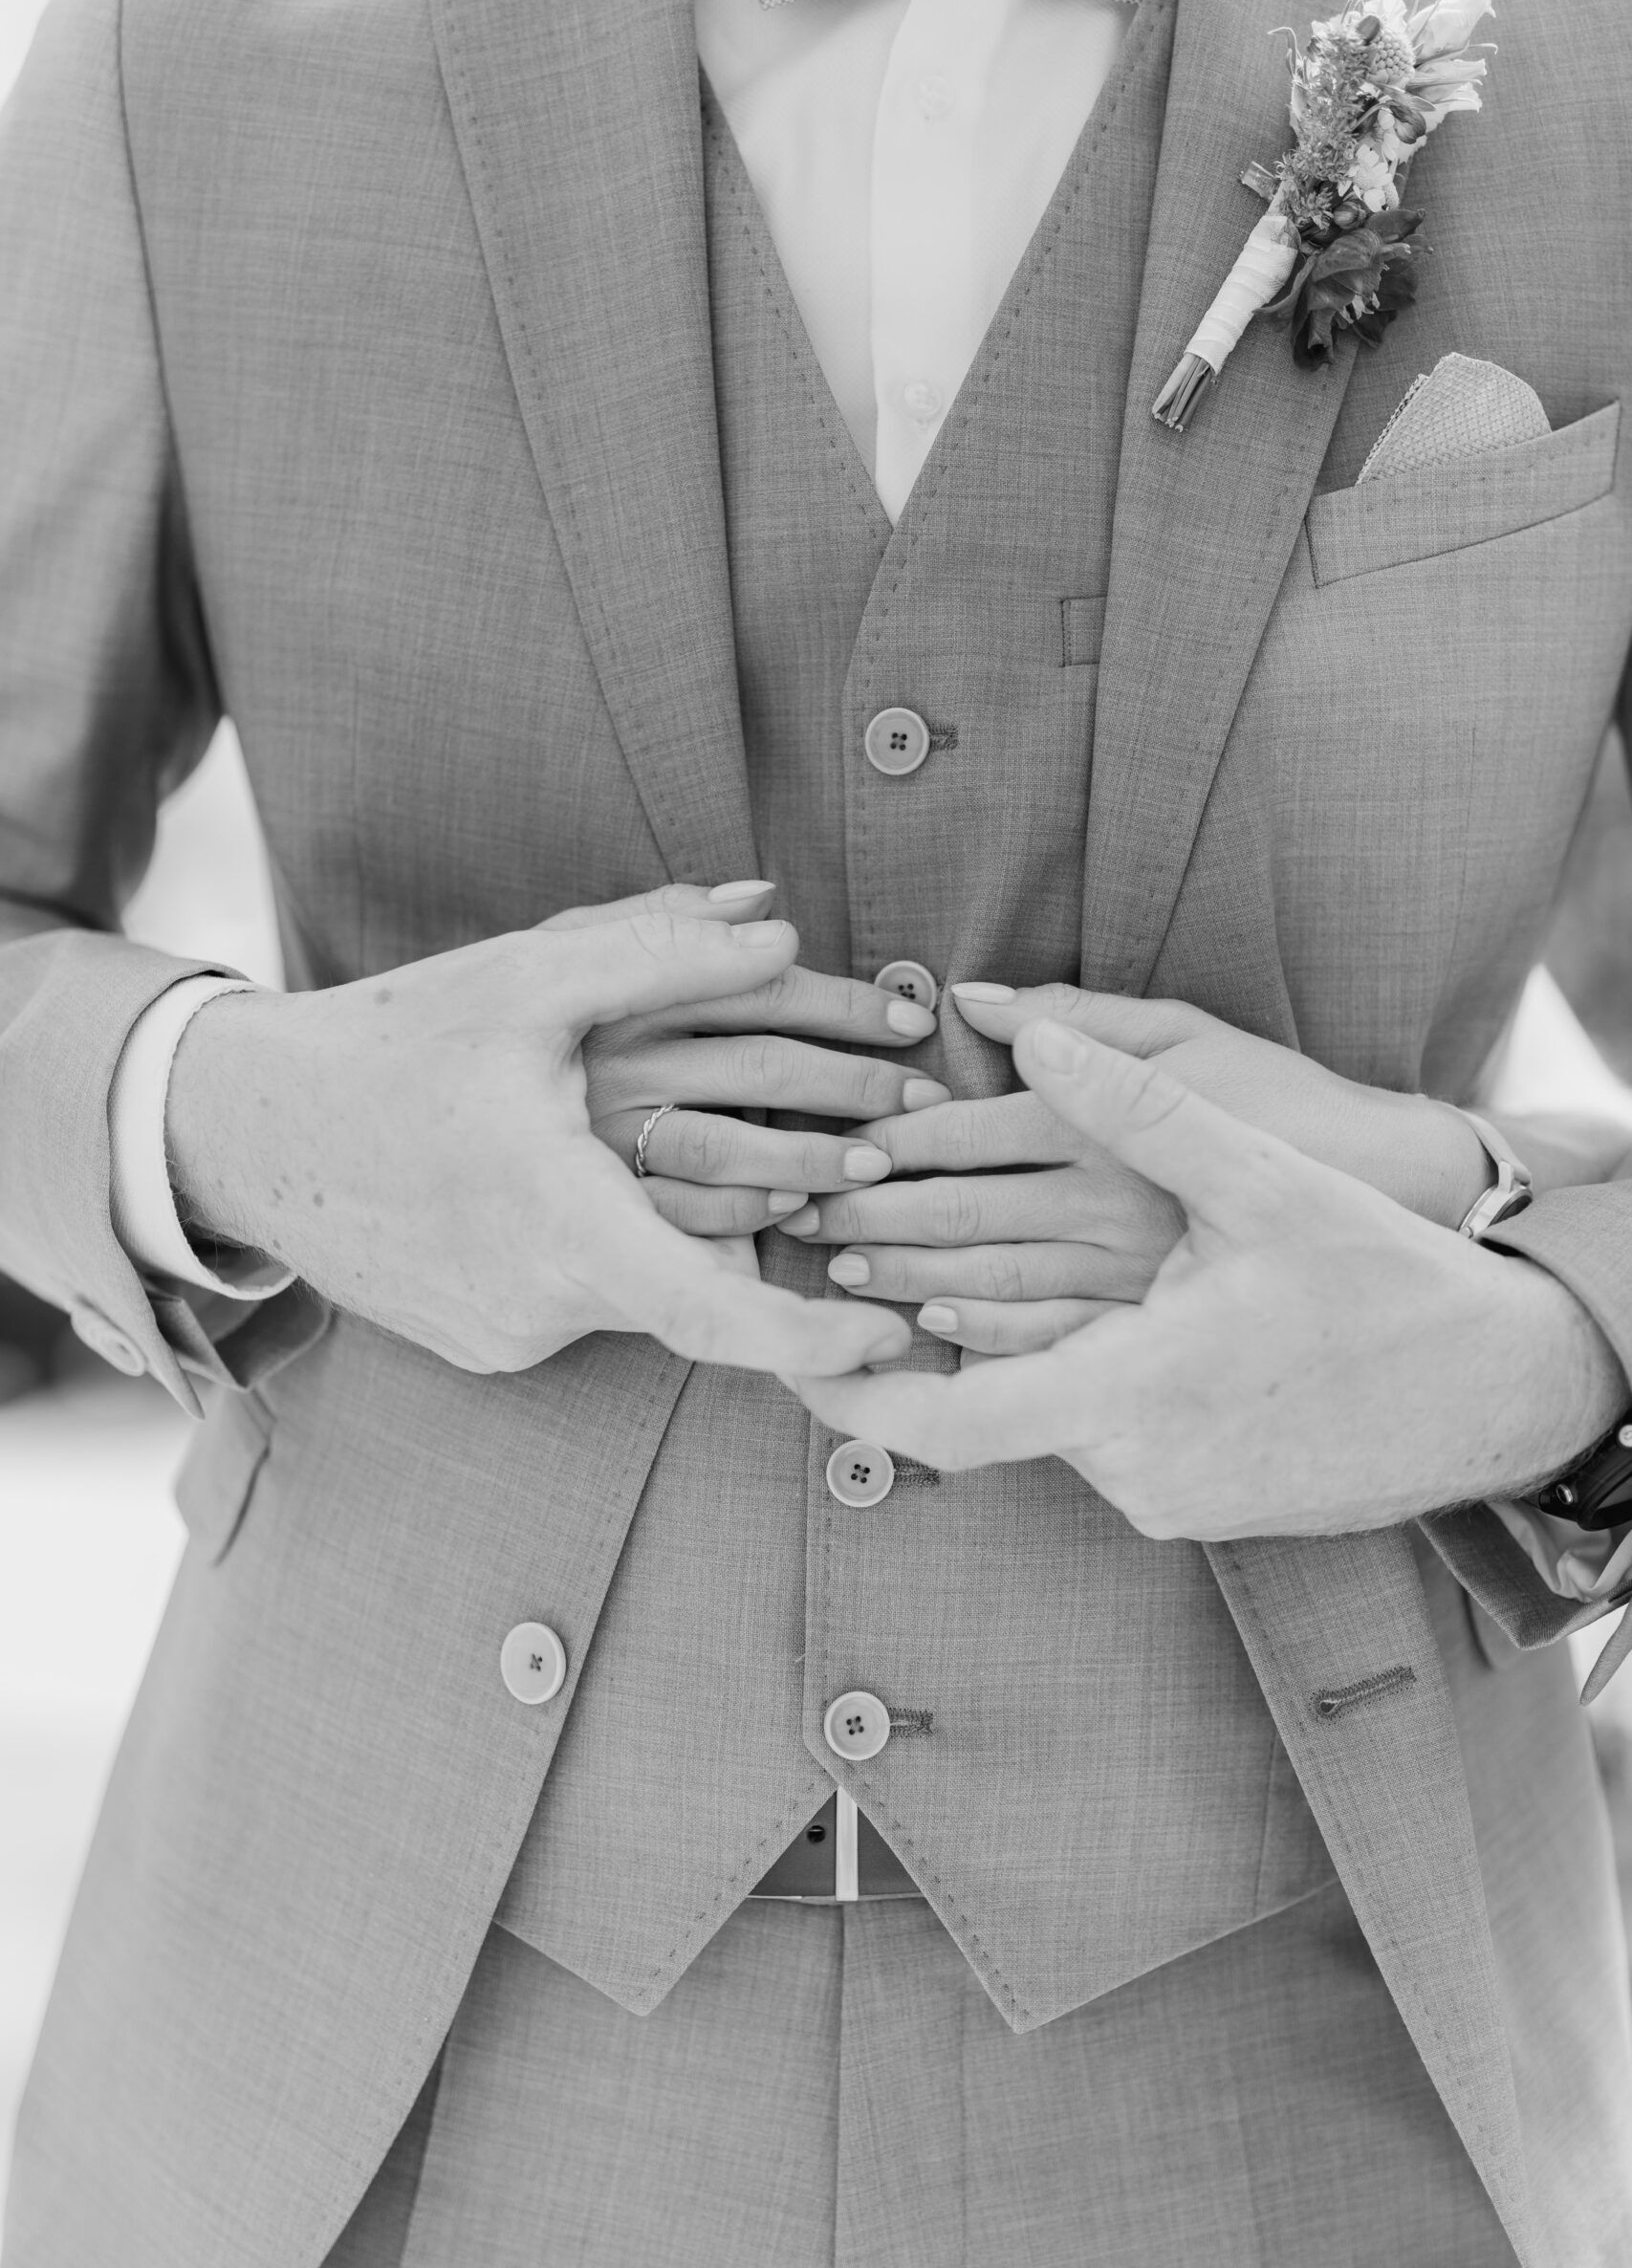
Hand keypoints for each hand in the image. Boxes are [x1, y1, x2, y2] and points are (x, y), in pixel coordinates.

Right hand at [165, 891, 913, 1379]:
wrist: (255, 1130)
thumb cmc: (392, 1044)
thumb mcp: (523, 981)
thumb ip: (657, 949)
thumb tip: (779, 924)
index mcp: (559, 1219)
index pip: (712, 1315)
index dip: (810, 1339)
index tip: (889, 1337)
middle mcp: (542, 1299)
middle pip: (710, 1274)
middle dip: (807, 1212)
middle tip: (883, 1158)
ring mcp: (516, 1333)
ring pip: (656, 1288)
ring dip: (728, 1230)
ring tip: (806, 1165)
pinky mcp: (495, 1343)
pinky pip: (601, 1301)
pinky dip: (646, 1250)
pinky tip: (660, 1185)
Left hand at [789, 1020, 1628, 1537]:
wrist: (1500, 1390)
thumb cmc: (1392, 1283)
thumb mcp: (1266, 1180)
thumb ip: (1134, 1103)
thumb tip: (1013, 1025)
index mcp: (1133, 1387)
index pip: (947, 1419)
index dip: (846, 1393)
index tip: (780, 1348)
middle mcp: (1134, 1464)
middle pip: (976, 1405)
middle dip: (898, 1333)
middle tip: (831, 1264)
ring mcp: (1163, 1496)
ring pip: (1033, 1419)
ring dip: (978, 1352)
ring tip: (905, 1279)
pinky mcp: (1190, 1504)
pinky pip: (1088, 1441)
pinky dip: (1047, 1379)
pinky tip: (1027, 1323)